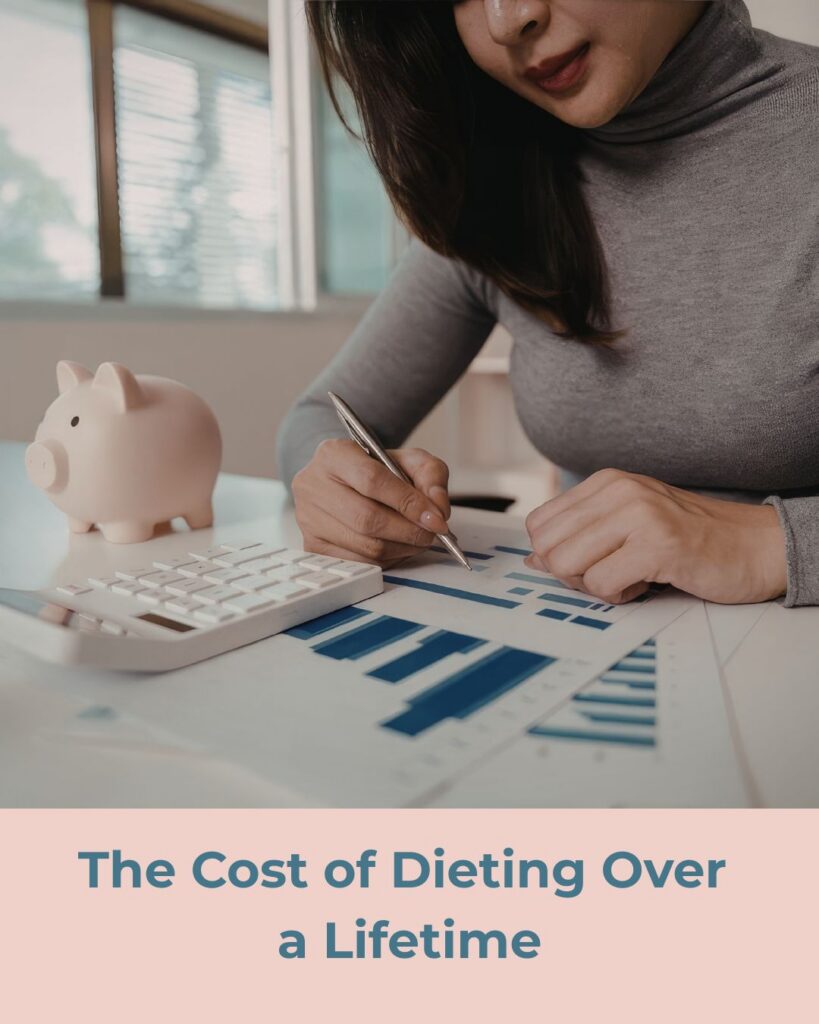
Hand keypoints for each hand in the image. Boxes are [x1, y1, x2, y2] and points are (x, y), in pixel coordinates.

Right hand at [292, 439, 450, 567]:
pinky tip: (396, 546)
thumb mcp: (408, 460)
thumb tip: (438, 511)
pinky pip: (358, 563)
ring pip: (364, 546)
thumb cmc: (376, 470)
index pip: (372, 481)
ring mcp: (308, 518)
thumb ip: (431, 476)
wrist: (344, 481)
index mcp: (334, 455)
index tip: (436, 519)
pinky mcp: (312, 546)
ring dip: (401, 548)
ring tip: (416, 538)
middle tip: (432, 533)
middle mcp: (313, 485)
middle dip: (408, 531)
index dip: (408, 503)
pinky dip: (386, 559)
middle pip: (367, 518)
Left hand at [524, 468, 787, 604]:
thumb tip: (532, 560)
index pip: (539, 525)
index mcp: (606, 482)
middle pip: (547, 547)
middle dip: (570, 575)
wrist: (756, 545)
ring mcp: (639, 515)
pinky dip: (620, 595)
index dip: (555, 555)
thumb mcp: (629, 524)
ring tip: (630, 577)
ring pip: (567, 565)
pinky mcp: (658, 545)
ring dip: (594, 586)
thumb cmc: (691, 539)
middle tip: (608, 576)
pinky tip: (648, 583)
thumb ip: (581, 536)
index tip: (589, 563)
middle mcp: (619, 490)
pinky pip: (602, 584)